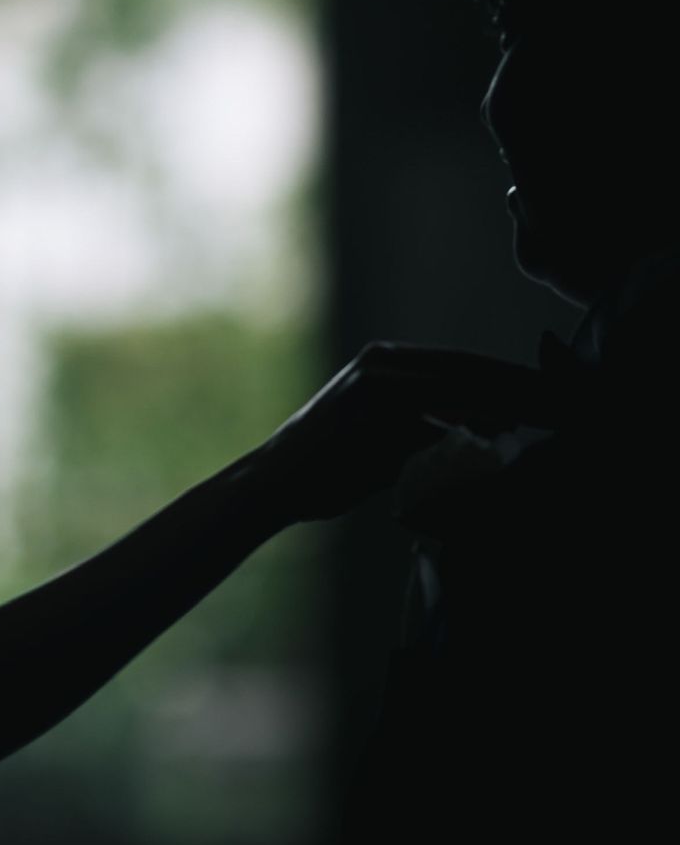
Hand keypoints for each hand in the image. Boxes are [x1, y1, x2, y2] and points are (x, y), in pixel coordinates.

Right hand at [256, 342, 555, 523]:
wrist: (273, 482)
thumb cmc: (326, 469)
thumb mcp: (382, 440)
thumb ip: (429, 430)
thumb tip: (488, 433)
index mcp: (384, 361)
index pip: (464, 366)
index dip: (514, 379)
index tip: (556, 396)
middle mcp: (383, 364)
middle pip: (472, 371)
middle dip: (525, 388)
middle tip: (571, 405)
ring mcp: (377, 383)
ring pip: (461, 391)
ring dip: (508, 407)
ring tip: (549, 420)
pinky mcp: (372, 411)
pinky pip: (436, 423)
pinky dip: (471, 435)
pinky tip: (501, 444)